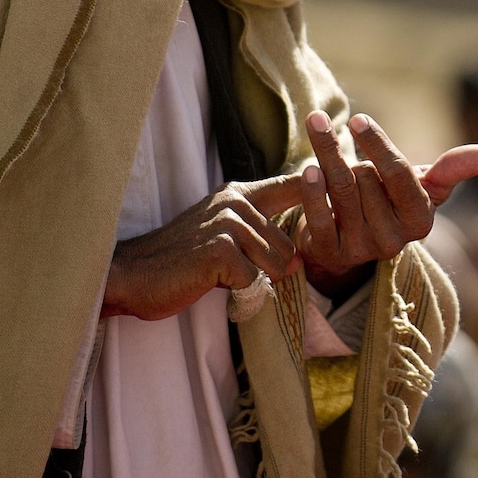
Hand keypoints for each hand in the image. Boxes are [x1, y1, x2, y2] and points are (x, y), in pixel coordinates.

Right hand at [102, 176, 305, 320]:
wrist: (132, 274)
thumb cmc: (178, 260)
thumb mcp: (220, 236)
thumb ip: (259, 238)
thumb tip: (299, 260)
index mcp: (238, 194)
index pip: (294, 185)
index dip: (320, 188)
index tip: (345, 184)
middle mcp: (235, 202)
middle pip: (288, 244)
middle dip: (268, 269)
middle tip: (229, 271)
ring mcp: (227, 223)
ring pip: (276, 264)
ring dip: (251, 281)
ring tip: (217, 275)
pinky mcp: (220, 250)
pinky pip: (253, 282)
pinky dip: (236, 293)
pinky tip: (208, 283)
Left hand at [294, 111, 477, 294]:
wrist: (351, 237)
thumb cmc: (390, 200)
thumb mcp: (424, 185)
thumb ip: (451, 169)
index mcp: (420, 220)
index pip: (399, 174)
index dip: (377, 144)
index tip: (357, 119)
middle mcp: (394, 241)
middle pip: (365, 179)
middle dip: (351, 153)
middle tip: (338, 143)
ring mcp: (361, 250)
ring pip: (340, 191)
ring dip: (326, 155)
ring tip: (316, 126)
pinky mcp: (331, 254)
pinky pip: (318, 217)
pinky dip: (310, 190)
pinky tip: (307, 167)